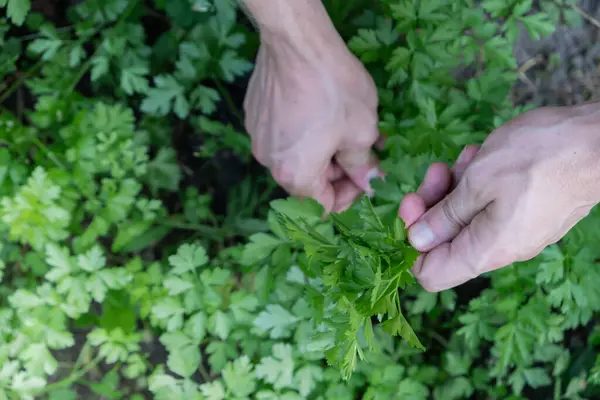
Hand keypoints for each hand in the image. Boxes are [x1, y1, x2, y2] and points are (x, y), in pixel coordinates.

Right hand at [244, 19, 380, 211]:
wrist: (297, 42)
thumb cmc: (334, 90)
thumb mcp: (361, 132)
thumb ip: (365, 165)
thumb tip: (371, 183)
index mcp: (295, 175)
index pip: (323, 205)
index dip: (349, 196)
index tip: (365, 177)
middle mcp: (269, 162)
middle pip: (307, 181)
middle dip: (337, 171)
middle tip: (362, 150)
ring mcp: (257, 137)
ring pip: (295, 156)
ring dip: (321, 150)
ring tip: (345, 126)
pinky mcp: (254, 115)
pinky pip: (282, 134)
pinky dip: (302, 132)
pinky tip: (319, 109)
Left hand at [399, 104, 599, 291]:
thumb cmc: (539, 158)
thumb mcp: (478, 182)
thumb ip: (444, 216)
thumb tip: (416, 241)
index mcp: (485, 251)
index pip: (430, 273)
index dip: (411, 243)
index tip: (411, 206)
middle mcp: (500, 248)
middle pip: (445, 240)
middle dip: (432, 204)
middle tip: (435, 172)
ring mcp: (516, 230)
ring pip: (467, 217)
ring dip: (456, 186)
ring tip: (465, 157)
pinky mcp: (527, 212)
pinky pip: (490, 205)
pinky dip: (478, 182)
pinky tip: (480, 156)